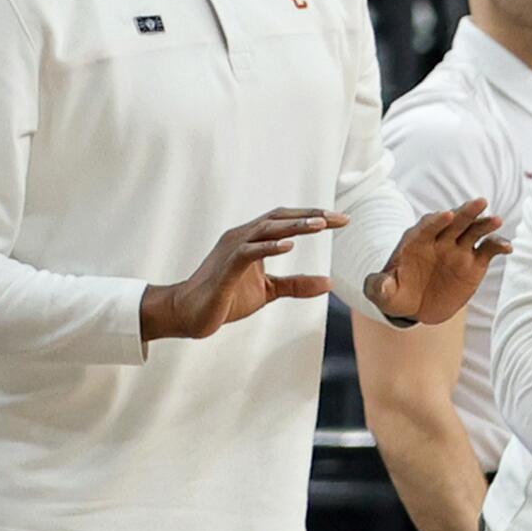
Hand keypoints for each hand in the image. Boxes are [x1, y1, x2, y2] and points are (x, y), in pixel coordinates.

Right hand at [141, 207, 344, 341]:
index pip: (286, 221)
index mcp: (252, 240)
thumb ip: (296, 285)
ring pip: (265, 230)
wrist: (189, 313)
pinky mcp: (225, 269)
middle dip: (311, 216)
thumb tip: (329, 283)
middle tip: (340, 218)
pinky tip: (288, 246)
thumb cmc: (226, 298)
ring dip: (294, 227)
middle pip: (280, 218)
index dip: (313, 217)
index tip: (342, 220)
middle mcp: (242, 238)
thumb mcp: (268, 291)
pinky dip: (268, 247)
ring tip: (321, 225)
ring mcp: (232, 251)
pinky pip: (248, 253)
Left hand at [364, 199, 510, 324]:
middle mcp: (440, 240)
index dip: (436, 220)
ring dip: (485, 223)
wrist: (416, 305)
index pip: (427, 226)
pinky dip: (498, 245)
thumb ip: (379, 287)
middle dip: (465, 211)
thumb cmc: (396, 294)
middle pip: (454, 221)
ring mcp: (458, 249)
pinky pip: (488, 249)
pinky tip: (508, 248)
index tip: (446, 215)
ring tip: (497, 220)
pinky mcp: (474, 262)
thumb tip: (381, 286)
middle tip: (479, 202)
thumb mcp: (383, 294)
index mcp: (416, 241)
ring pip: (474, 230)